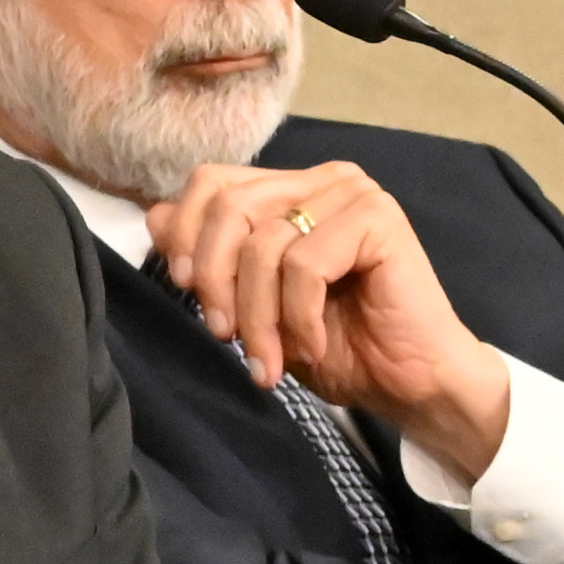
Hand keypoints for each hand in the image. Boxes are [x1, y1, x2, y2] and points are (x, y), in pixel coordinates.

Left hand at [147, 160, 510, 476]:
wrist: (409, 384)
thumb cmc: (334, 345)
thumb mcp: (251, 303)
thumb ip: (208, 257)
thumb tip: (154, 215)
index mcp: (290, 189)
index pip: (210, 183)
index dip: (185, 235)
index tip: (184, 290)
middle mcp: (322, 180)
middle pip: (228, 208)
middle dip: (216, 282)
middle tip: (226, 336)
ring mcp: (353, 194)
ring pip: (263, 243)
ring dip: (258, 315)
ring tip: (269, 356)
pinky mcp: (378, 218)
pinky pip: (304, 264)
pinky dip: (297, 316)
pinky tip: (314, 344)